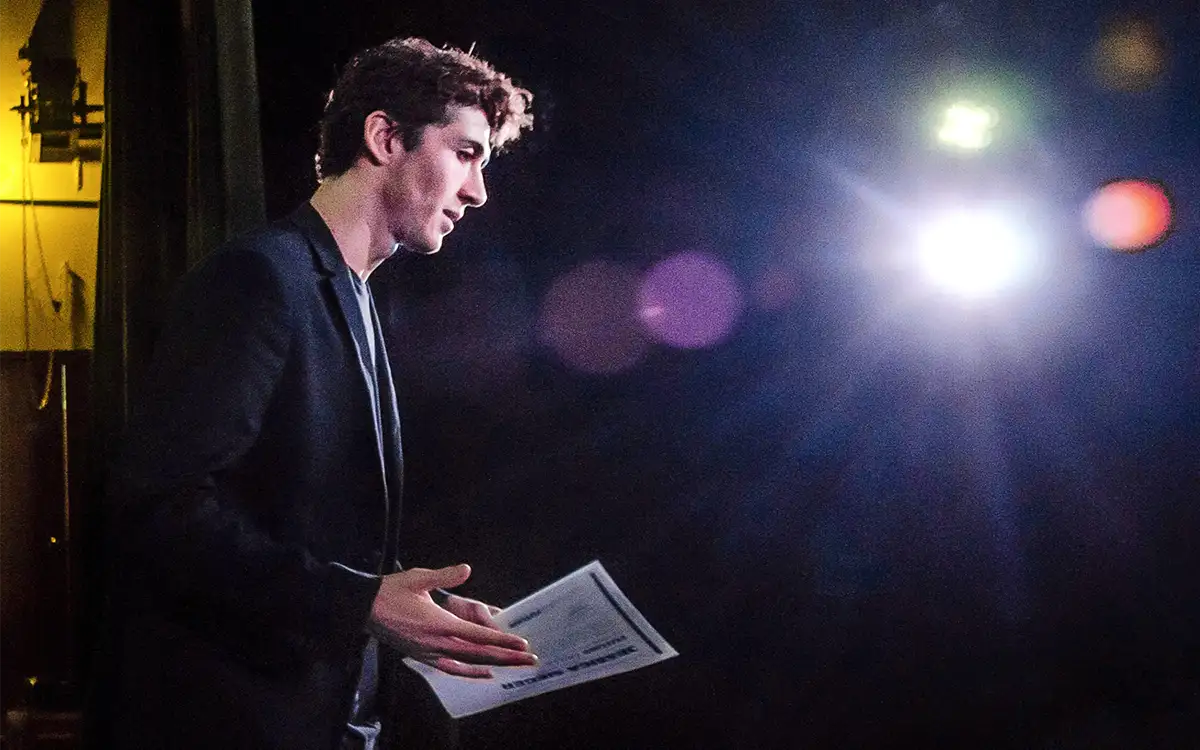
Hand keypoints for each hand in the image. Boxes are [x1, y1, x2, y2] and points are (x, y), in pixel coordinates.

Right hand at [368, 563, 536, 677]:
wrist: (363, 609)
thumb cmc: (391, 591)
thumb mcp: (419, 578)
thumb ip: (445, 576)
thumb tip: (466, 569)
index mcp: (439, 623)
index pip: (478, 635)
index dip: (501, 640)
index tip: (522, 643)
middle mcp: (437, 643)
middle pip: (479, 654)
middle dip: (507, 656)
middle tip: (530, 659)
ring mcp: (430, 653)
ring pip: (469, 663)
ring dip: (494, 664)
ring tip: (515, 665)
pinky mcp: (423, 658)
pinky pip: (451, 669)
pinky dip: (470, 673)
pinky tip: (486, 673)